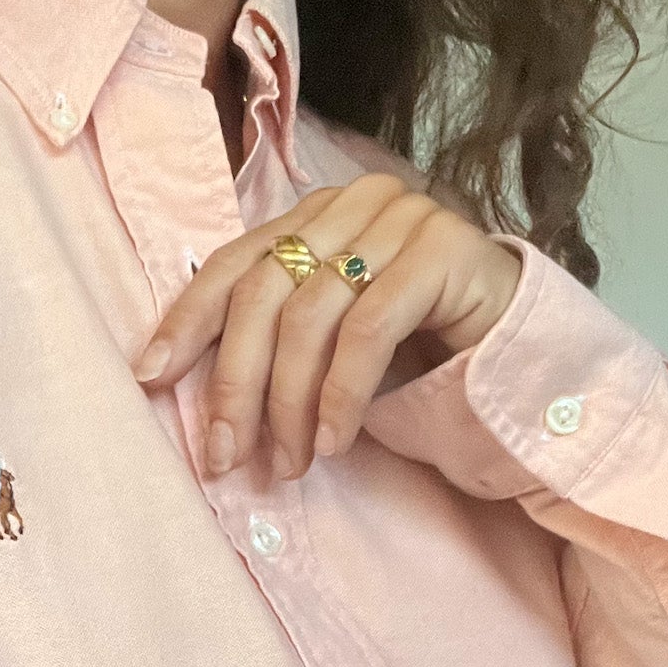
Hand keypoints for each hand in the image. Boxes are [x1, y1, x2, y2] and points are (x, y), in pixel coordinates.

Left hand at [132, 173, 522, 480]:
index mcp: (313, 216)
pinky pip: (369, 330)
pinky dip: (341, 394)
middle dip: (235, 384)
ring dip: (289, 403)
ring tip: (290, 463)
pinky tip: (333, 440)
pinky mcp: (444, 249)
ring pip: (311, 315)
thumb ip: (271, 340)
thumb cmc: (413, 351)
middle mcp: (352, 203)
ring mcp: (402, 217)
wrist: (518, 349)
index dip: (185, 321)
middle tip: (226, 456)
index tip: (149, 377)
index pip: (231, 264)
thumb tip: (182, 391)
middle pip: (263, 293)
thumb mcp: (328, 341)